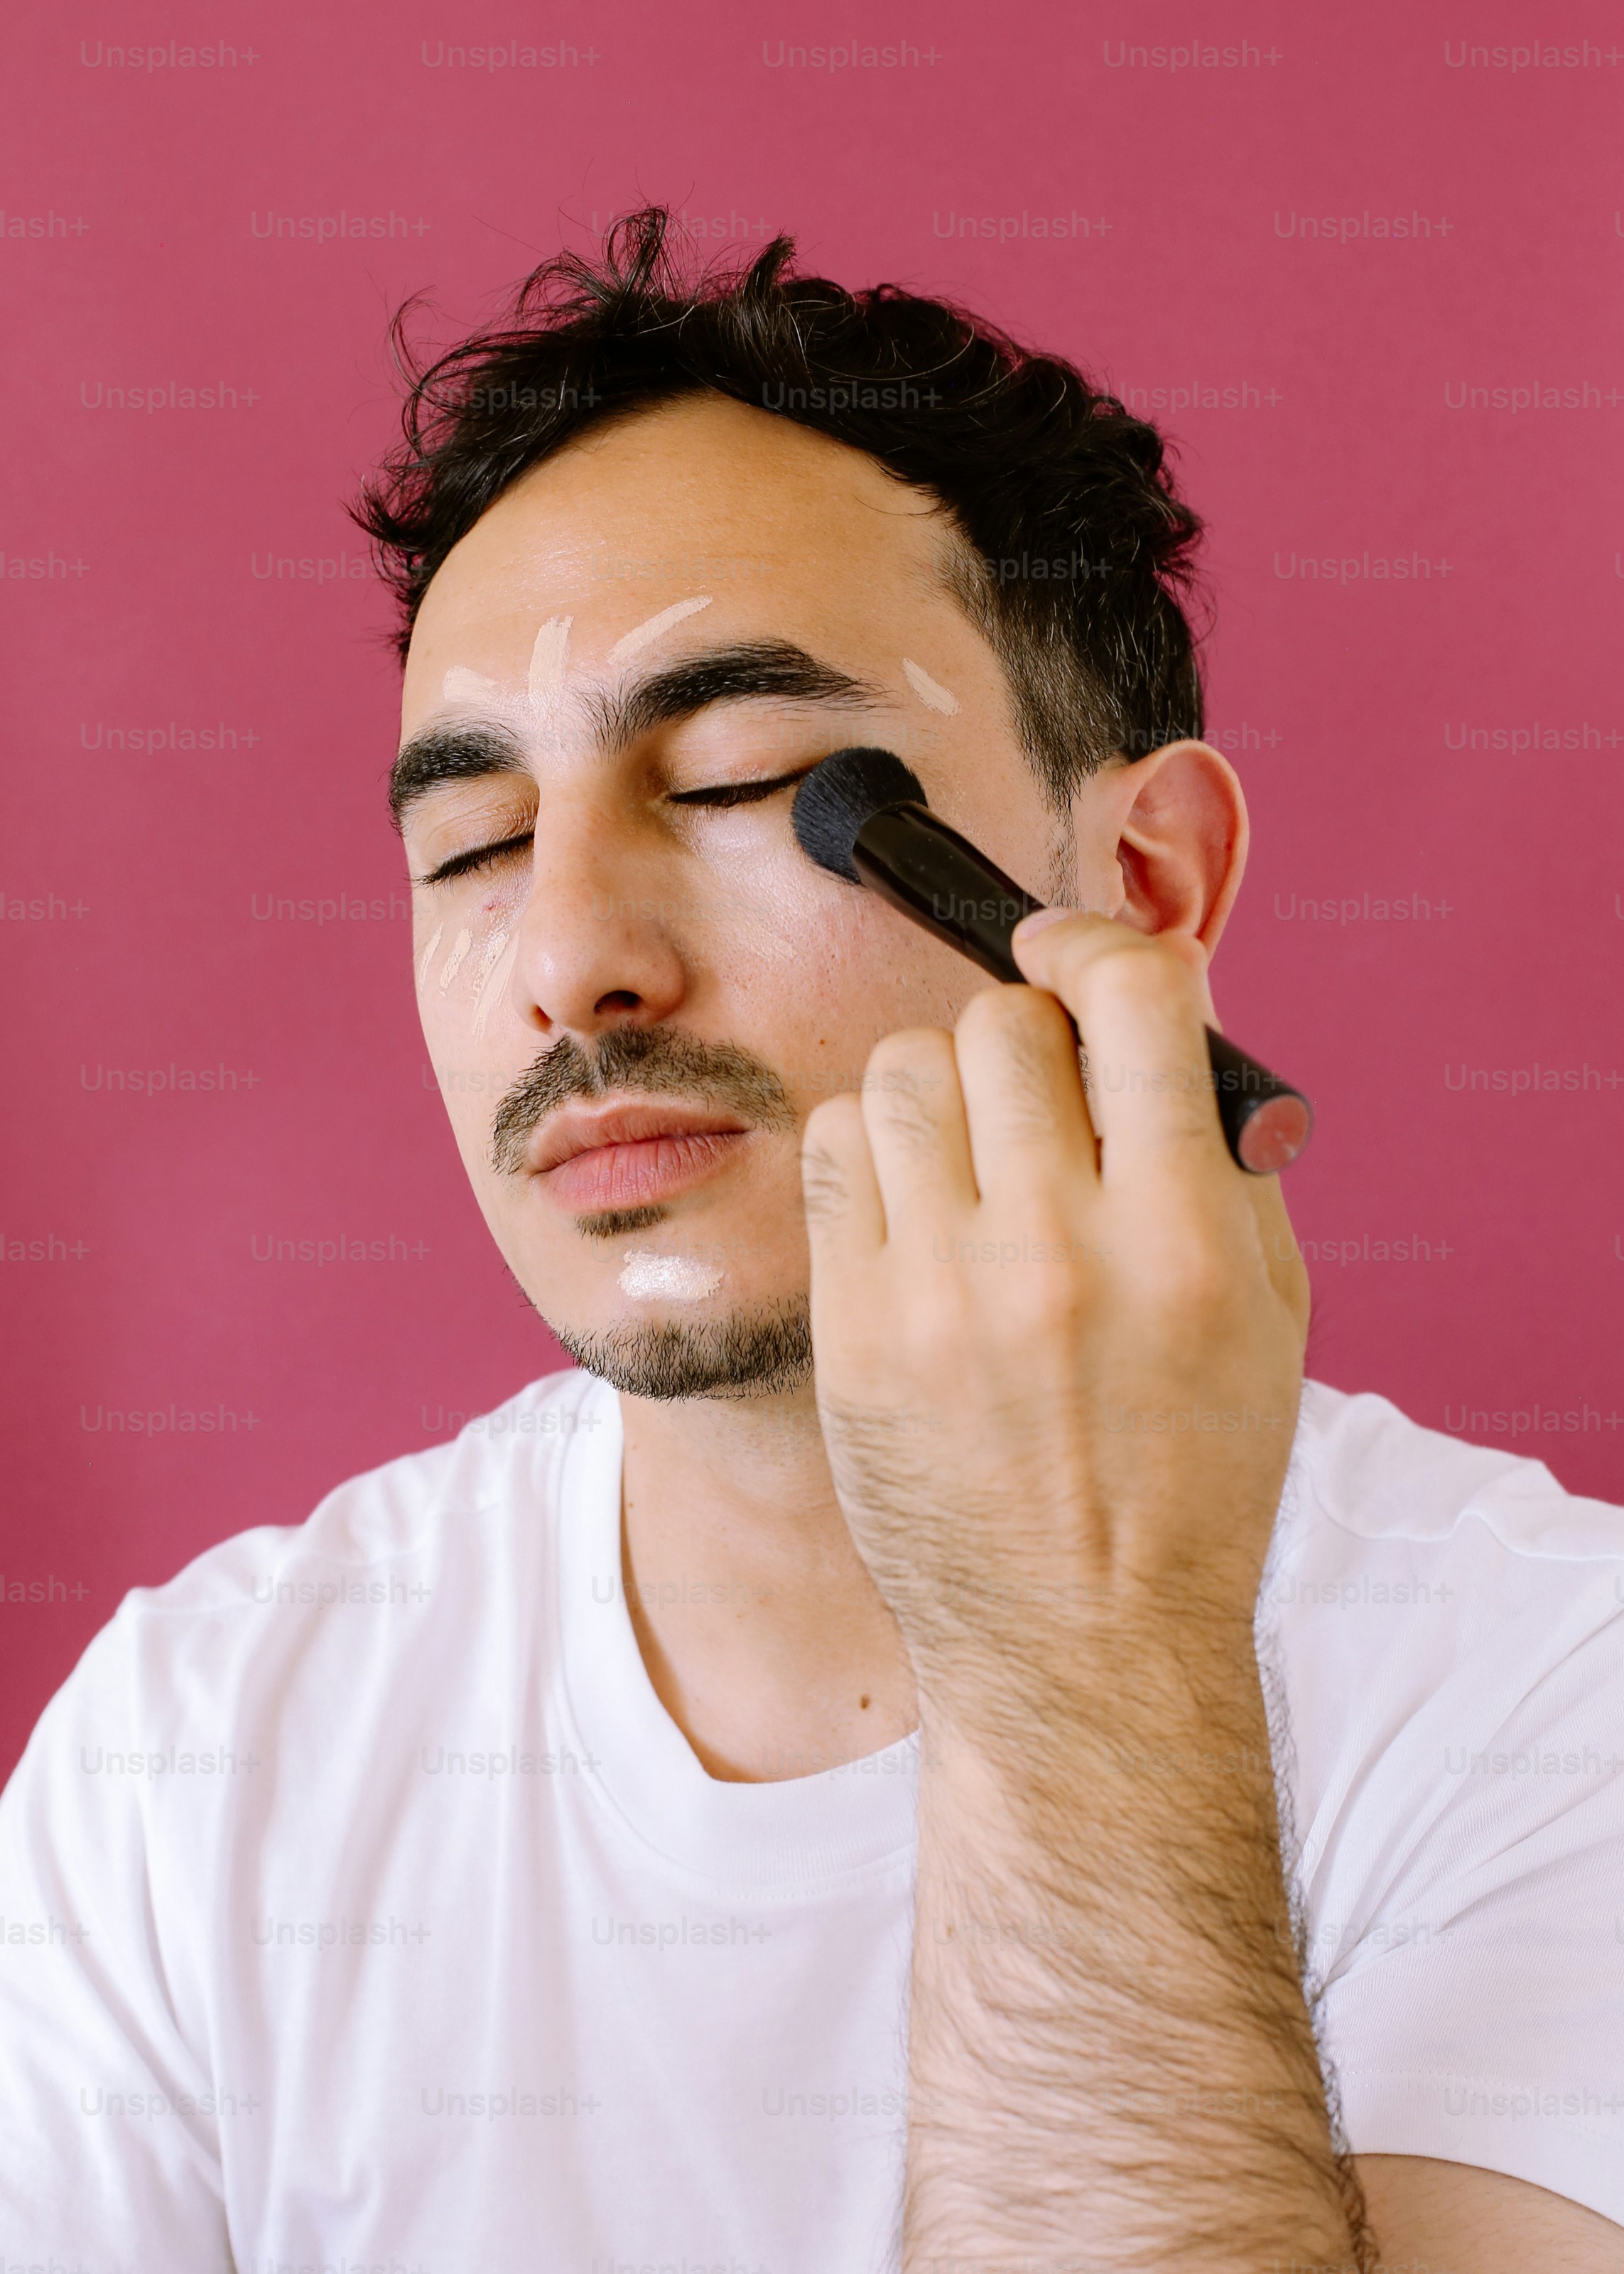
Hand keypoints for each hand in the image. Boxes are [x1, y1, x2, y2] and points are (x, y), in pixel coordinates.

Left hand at [800, 911, 1309, 1734]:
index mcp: (1185, 1239)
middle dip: (1024, 1037)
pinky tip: (913, 1204)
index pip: (1133, 997)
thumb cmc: (1191, 1476)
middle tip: (1038, 1100)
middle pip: (1002, 1022)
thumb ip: (1220, 1151)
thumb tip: (1154, 1010)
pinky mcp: (854, 1329)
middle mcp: (1058, 1253)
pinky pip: (836, 1149)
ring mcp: (940, 1293)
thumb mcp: (1267, 1312)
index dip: (1098, 944)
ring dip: (943, 1085)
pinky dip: (875, 1147)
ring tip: (971, 1157)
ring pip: (902, 1069)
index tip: (1073, 953)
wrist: (1079, 1648)